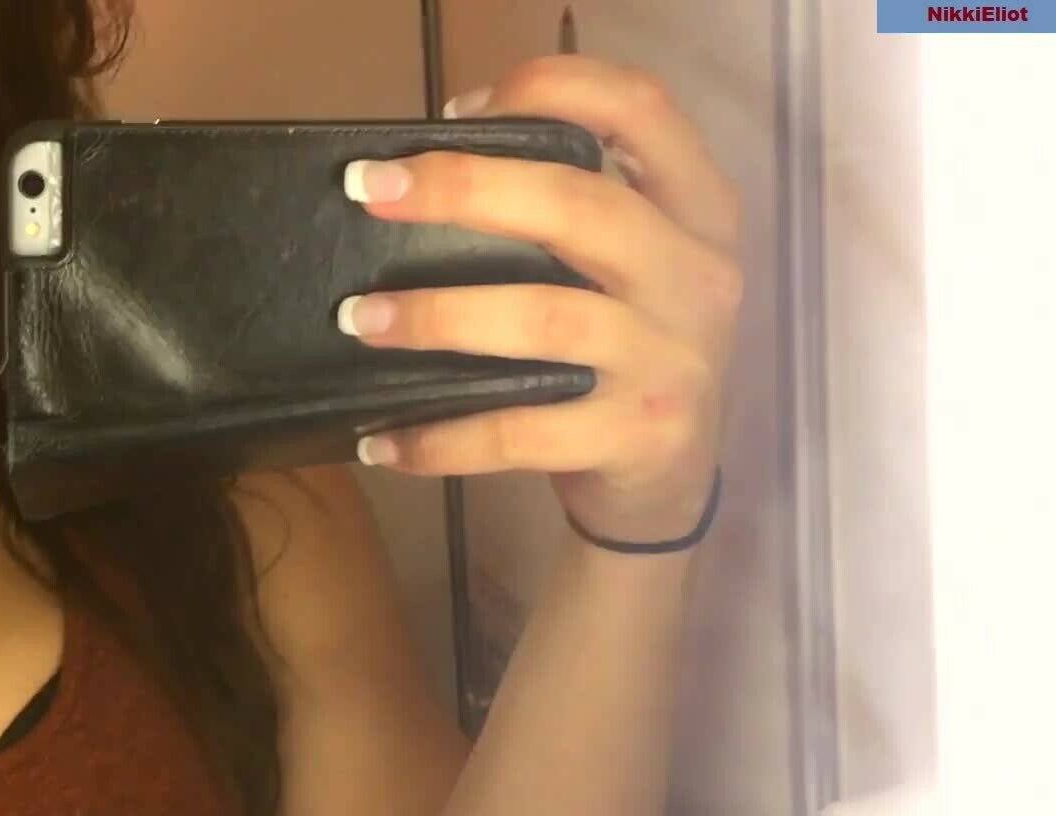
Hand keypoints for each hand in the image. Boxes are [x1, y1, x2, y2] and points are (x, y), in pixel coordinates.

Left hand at [342, 55, 744, 544]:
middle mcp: (696, 277)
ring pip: (543, 320)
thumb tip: (424, 177)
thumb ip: (564, 215)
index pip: (643, 110)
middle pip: (580, 207)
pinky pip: (520, 433)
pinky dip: (442, 437)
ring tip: (360, 318)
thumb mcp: (626, 270)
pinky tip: (383, 439)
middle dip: (464, 191)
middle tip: (369, 193)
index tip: (456, 112)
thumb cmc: (622, 353)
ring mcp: (672, 361)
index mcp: (696, 211)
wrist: (668, 487)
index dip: (552, 89)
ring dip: (438, 316)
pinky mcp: (637, 438)